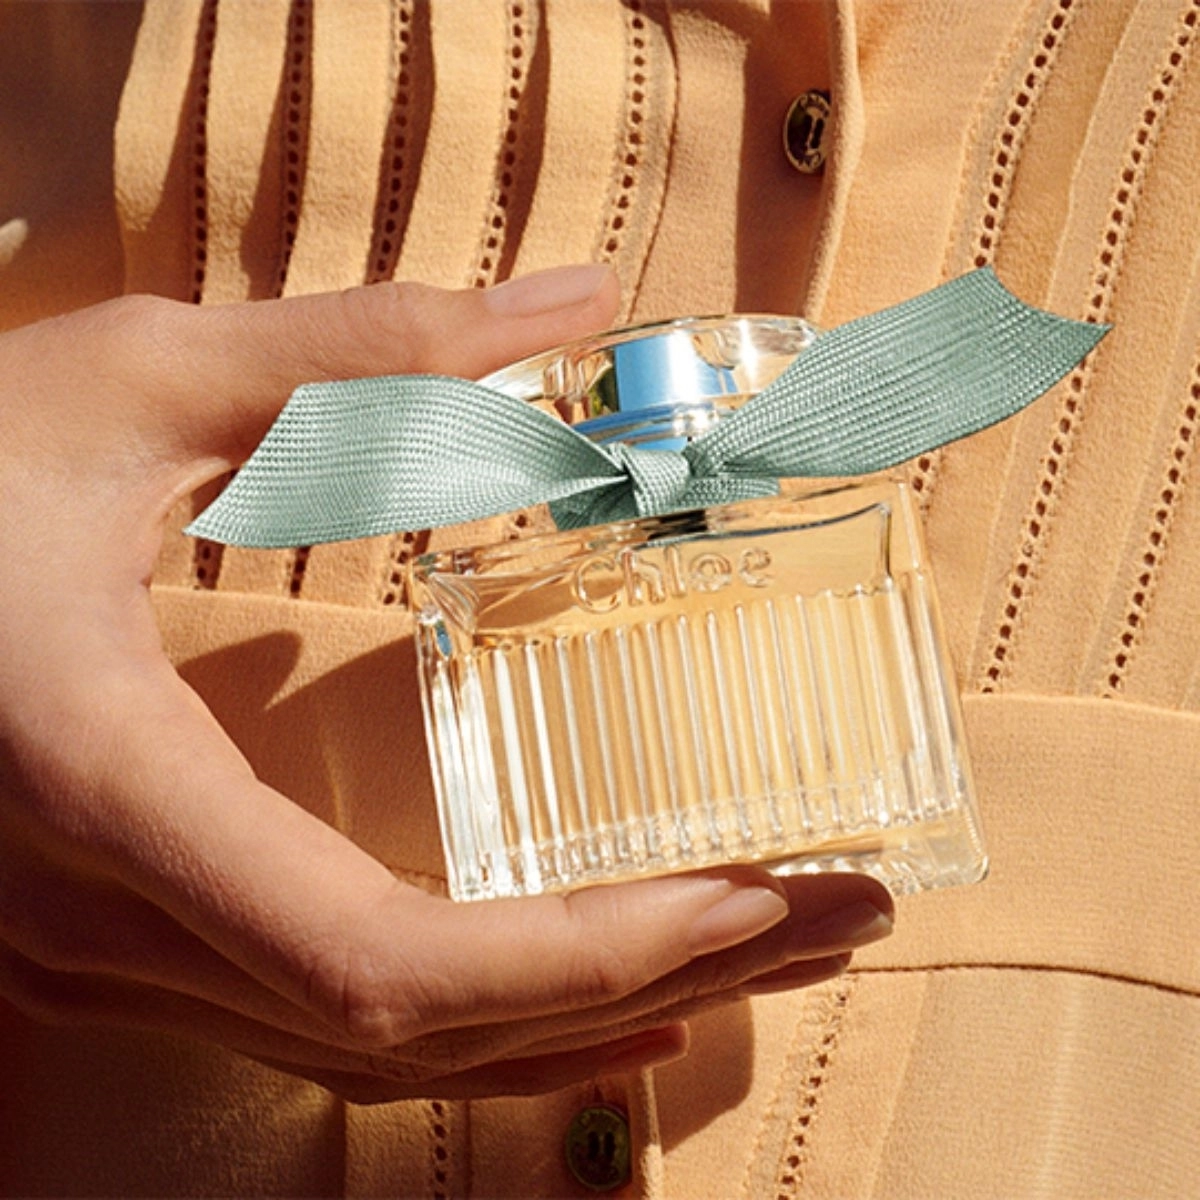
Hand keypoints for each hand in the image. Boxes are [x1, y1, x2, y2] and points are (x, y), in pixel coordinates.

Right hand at [0, 264, 892, 1102]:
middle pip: (433, 1029)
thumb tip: (569, 305)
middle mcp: (118, 925)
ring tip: (765, 945)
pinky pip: (351, 1028)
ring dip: (598, 1007)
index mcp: (112, 790)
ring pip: (400, 1054)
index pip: (386, 963)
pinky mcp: (143, 938)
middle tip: (832, 910)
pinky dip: (501, 1019)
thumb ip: (359, 352)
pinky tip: (609, 987)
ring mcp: (122, 957)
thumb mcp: (134, 383)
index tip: (753, 891)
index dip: (587, 949)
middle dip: (656, 974)